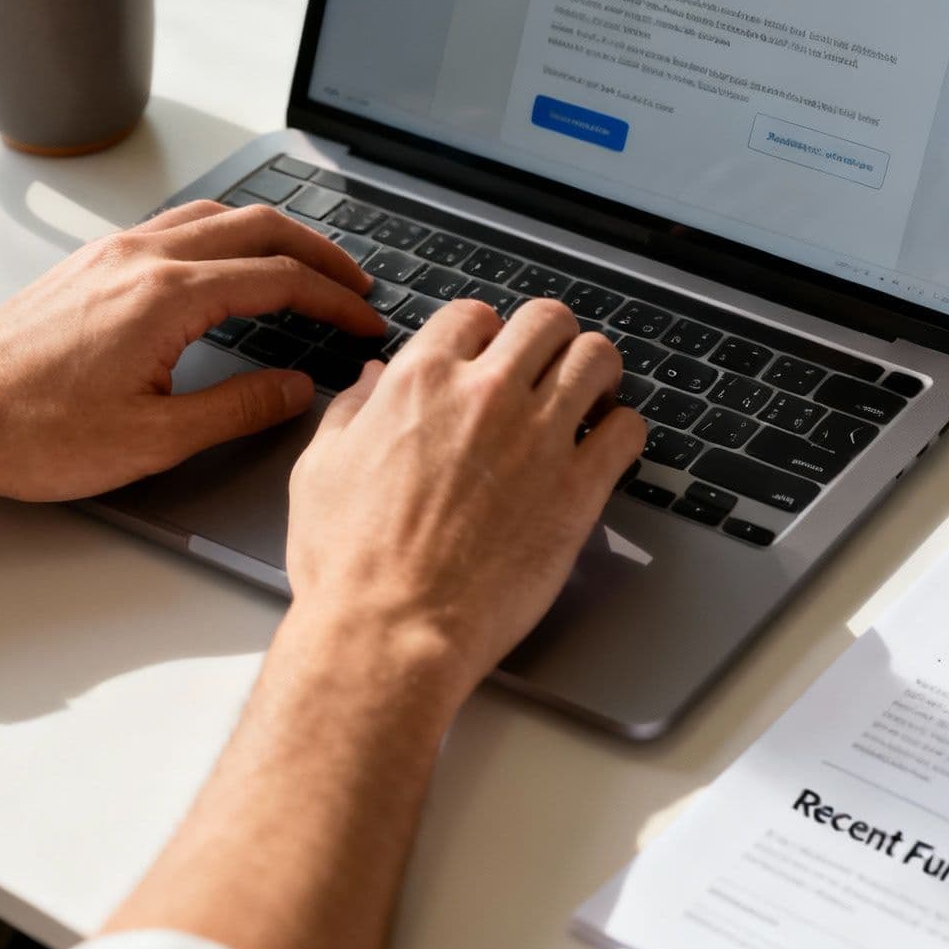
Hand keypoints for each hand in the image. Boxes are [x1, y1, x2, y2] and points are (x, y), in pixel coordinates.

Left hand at [0, 201, 383, 509]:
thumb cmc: (32, 434)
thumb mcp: (154, 439)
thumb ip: (238, 408)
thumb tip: (296, 388)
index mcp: (167, 296)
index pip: (280, 279)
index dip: (335, 299)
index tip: (366, 320)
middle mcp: (141, 258)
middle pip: (257, 226)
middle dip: (319, 251)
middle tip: (356, 282)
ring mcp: (111, 254)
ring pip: (214, 216)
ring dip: (270, 234)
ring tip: (304, 266)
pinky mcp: (88, 265)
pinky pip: (175, 225)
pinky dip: (223, 234)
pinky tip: (227, 264)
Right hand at [282, 298, 647, 702]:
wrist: (390, 632)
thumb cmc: (349, 564)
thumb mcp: (321, 470)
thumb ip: (352, 411)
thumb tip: (373, 379)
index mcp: (420, 382)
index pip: (473, 315)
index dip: (485, 333)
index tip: (491, 355)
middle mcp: (486, 396)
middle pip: (546, 321)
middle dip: (549, 338)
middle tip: (549, 367)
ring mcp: (539, 439)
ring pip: (596, 360)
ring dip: (596, 371)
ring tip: (592, 396)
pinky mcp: (577, 490)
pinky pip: (628, 431)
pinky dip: (623, 430)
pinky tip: (607, 447)